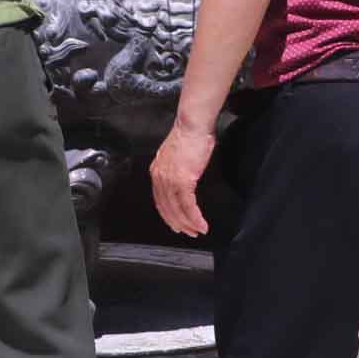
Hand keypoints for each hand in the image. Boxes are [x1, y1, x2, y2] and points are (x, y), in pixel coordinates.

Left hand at [151, 118, 215, 237]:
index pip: (160, 200)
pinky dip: (194, 217)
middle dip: (177, 223)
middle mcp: (160, 177)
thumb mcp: (177, 156)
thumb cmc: (190, 135)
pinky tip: (201, 223)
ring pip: (177, 210)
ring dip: (188, 223)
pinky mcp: (183, 180)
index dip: (168, 214)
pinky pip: (188, 205)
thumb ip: (177, 169)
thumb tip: (185, 178)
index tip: (176, 223)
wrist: (192, 124)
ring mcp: (170, 180)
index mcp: (157, 171)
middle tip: (188, 232)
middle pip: (166, 208)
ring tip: (197, 231)